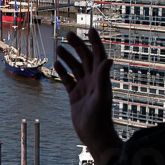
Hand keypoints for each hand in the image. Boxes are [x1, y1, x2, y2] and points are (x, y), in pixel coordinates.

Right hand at [54, 28, 121, 164]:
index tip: (90, 29)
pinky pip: (68, 81)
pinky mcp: (75, 96)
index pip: (99, 55)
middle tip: (67, 34)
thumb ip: (103, 78)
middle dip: (77, 45)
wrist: (94, 136)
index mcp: (101, 78)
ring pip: (75, 68)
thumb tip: (108, 59)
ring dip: (67, 57)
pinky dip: (62, 72)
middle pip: (85, 58)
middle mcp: (93, 81)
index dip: (95, 42)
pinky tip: (56, 65)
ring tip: (58, 48)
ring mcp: (84, 88)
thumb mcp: (101, 97)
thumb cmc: (100, 118)